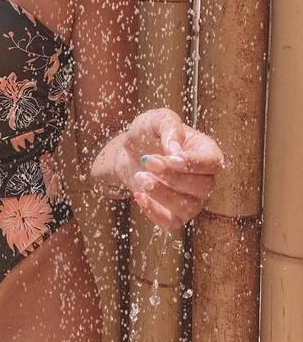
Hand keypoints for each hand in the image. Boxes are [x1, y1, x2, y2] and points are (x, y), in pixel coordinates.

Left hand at [114, 108, 224, 230]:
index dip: (194, 164)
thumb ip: (169, 128)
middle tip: (148, 161)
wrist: (128, 151)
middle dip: (173, 176)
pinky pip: (171, 223)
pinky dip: (154, 211)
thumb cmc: (148, 132)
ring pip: (188, 207)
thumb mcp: (157, 119)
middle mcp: (204, 178)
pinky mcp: (173, 214)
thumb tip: (175, 151)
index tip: (171, 159)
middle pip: (202, 187)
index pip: (213, 163)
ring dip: (163, 194)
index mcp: (206, 152)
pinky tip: (138, 195)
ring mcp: (191, 199)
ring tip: (140, 177)